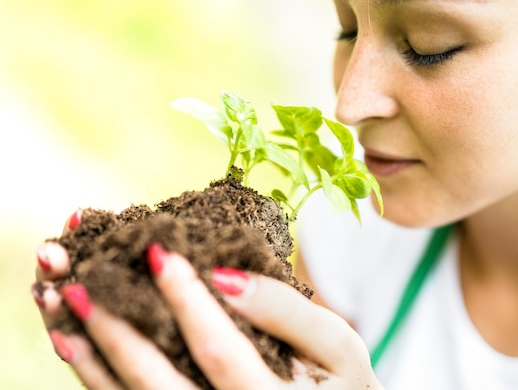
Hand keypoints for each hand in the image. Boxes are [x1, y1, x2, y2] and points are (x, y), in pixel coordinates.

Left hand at [33, 210, 381, 388]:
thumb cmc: (343, 382)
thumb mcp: (338, 345)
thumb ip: (288, 312)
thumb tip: (223, 277)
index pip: (220, 351)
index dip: (188, 301)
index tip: (159, 251)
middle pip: (161, 386)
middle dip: (119, 332)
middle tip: (85, 283)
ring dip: (94, 360)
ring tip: (64, 313)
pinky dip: (100, 379)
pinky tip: (75, 346)